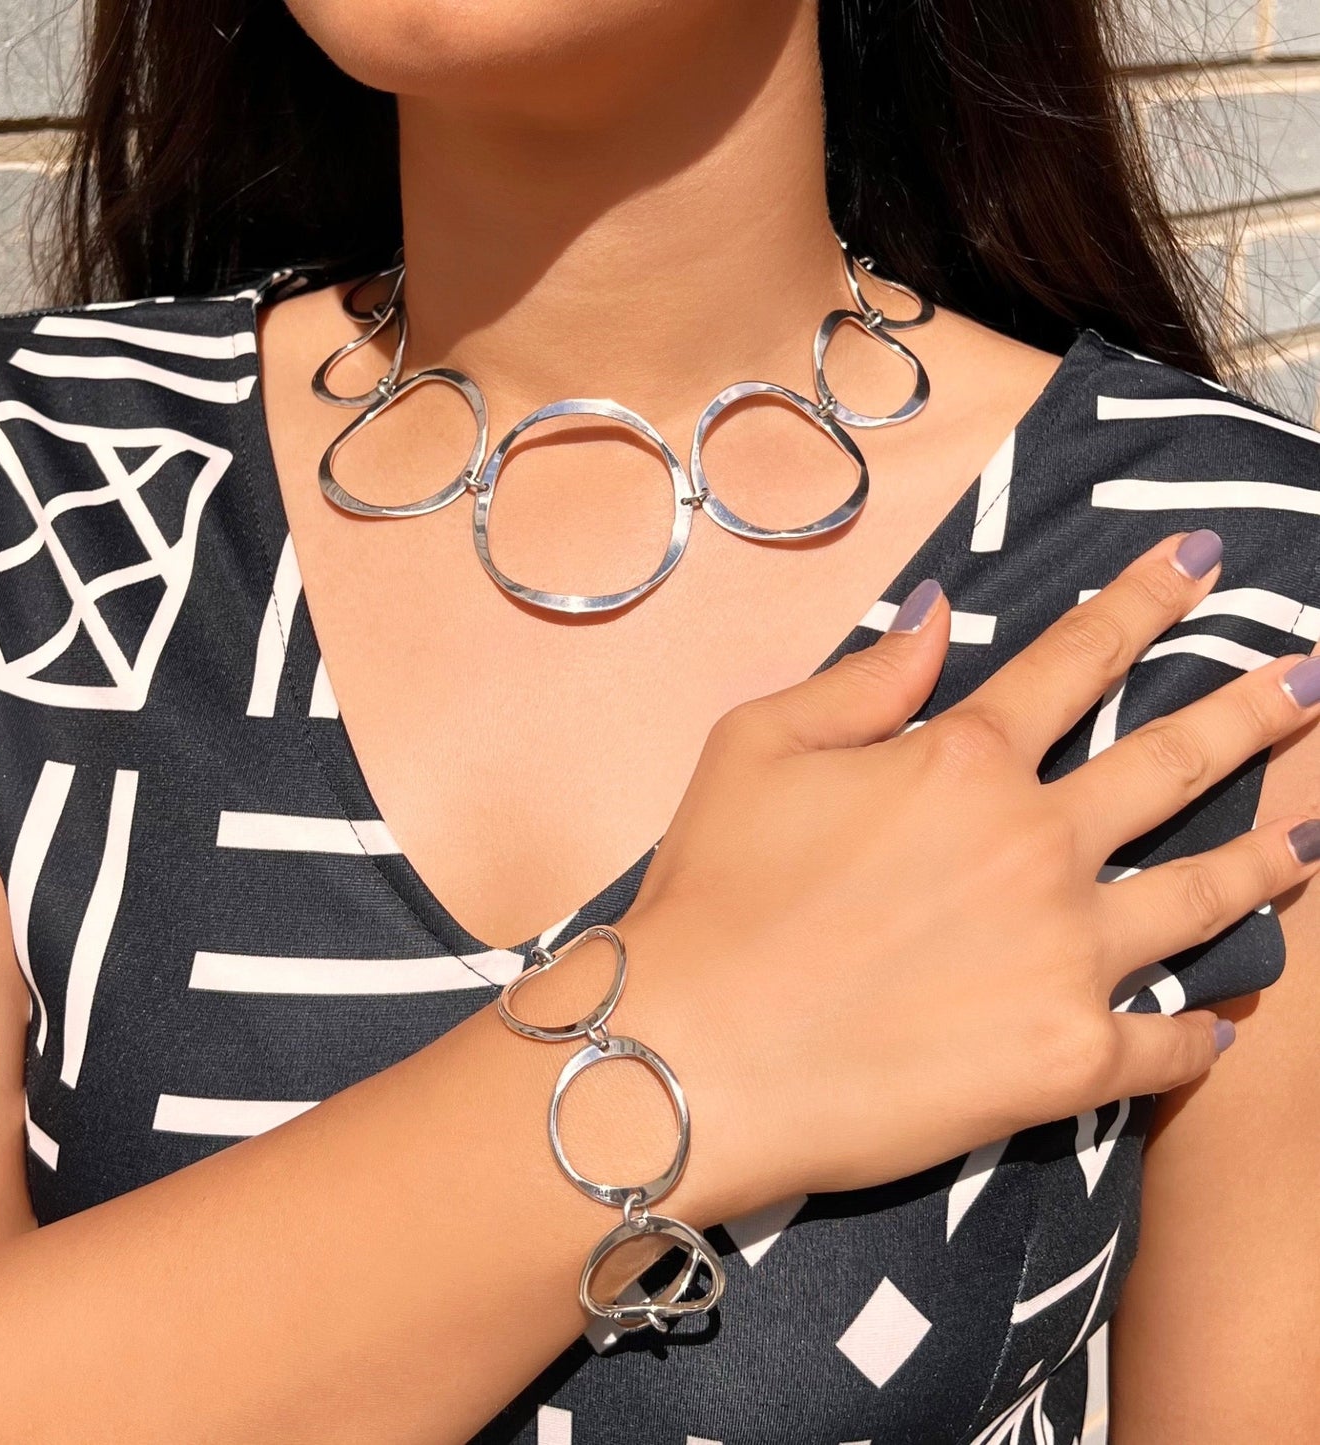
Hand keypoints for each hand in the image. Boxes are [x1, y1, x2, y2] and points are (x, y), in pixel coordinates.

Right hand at [612, 530, 1319, 1220]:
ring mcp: (1066, 953)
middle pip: (1174, 762)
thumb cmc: (711, 895)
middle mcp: (1035, 844)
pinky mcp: (1069, 1059)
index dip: (1143, 599)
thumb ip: (858, 679)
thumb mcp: (754, 747)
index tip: (1200, 560)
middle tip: (1311, 680)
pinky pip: (1169, 1044)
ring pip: (1204, 896)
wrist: (694, 1054)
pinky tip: (1223, 1024)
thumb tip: (934, 616)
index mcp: (960, 762)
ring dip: (1269, 857)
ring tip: (1314, 834)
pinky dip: (1200, 1034)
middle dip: (1255, 712)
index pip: (1075, 658)